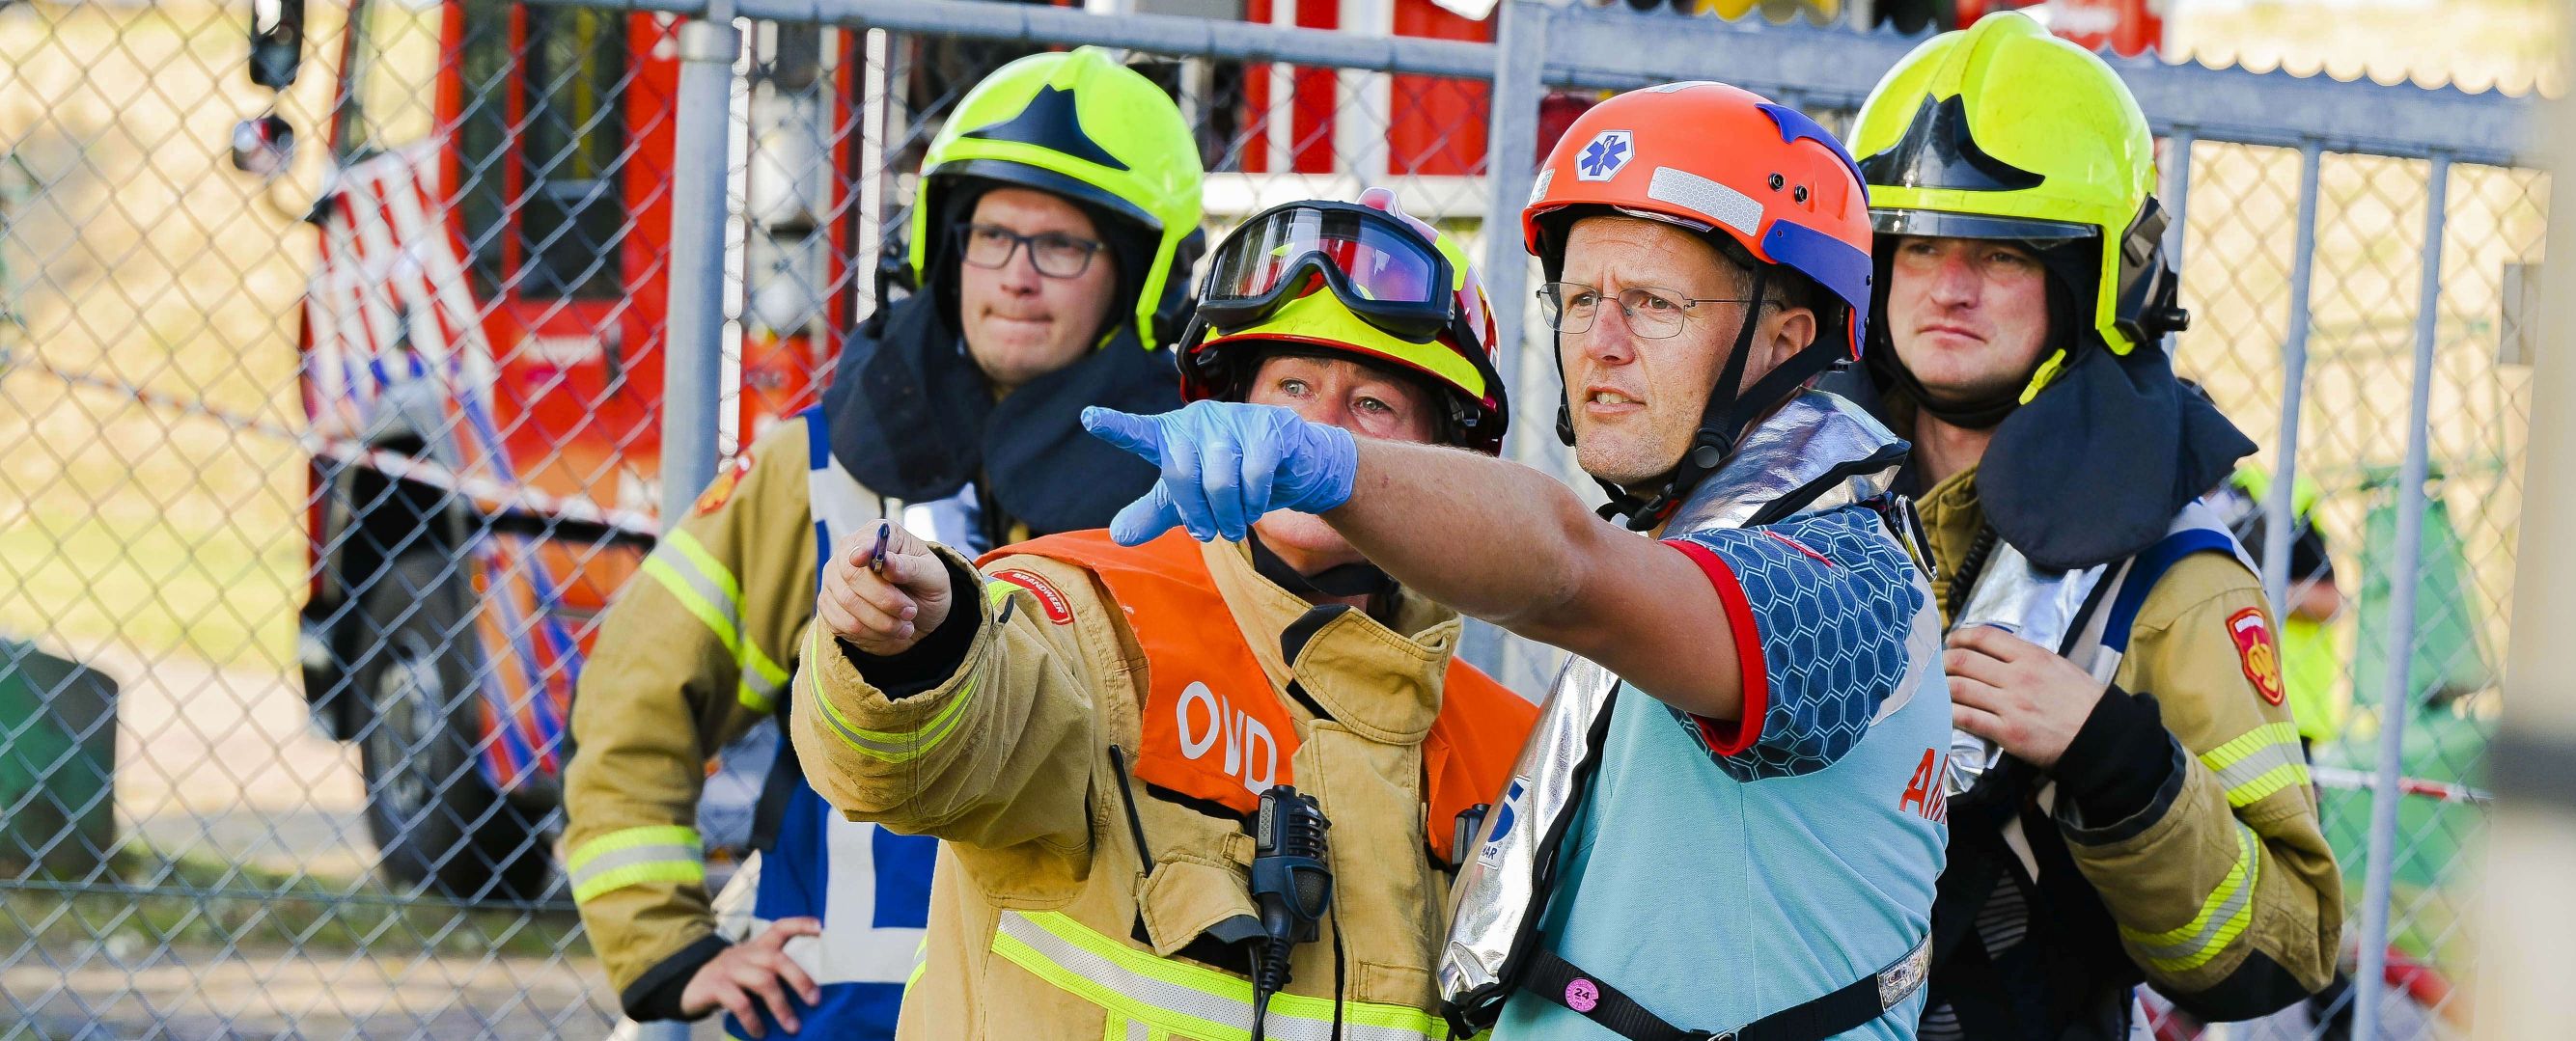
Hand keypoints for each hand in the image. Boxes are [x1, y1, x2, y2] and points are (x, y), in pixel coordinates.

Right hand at [679, 917, 822, 1035]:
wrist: (687, 987)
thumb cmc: (730, 981)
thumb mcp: (749, 971)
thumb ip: (771, 975)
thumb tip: (806, 997)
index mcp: (757, 947)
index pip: (780, 928)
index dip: (800, 924)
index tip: (820, 927)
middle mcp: (745, 953)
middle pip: (777, 959)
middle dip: (800, 979)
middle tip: (815, 1001)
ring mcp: (729, 968)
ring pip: (763, 982)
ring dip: (781, 1006)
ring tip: (793, 1027)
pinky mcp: (715, 985)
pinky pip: (740, 1003)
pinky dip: (753, 1020)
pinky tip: (760, 1033)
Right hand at [817, 521, 953, 655]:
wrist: (919, 615)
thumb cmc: (926, 587)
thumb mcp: (933, 576)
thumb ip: (910, 567)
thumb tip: (886, 561)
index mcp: (878, 533)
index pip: (862, 541)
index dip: (861, 551)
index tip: (860, 559)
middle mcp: (849, 551)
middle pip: (851, 575)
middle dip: (885, 599)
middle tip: (910, 612)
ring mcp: (834, 578)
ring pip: (848, 602)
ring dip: (882, 621)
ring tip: (906, 626)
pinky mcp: (829, 604)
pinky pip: (842, 623)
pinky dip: (870, 633)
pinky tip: (888, 632)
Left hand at [1082, 401, 1357, 544]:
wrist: (1291, 466)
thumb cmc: (1232, 477)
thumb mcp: (1188, 500)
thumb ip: (1154, 513)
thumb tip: (1119, 536)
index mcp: (1172, 435)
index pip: (1140, 432)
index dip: (1116, 426)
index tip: (1089, 418)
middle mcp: (1197, 420)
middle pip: (1180, 474)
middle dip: (1196, 514)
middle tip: (1209, 532)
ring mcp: (1233, 420)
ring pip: (1218, 481)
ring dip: (1229, 515)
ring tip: (1236, 523)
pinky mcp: (1267, 427)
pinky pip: (1253, 475)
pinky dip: (1254, 502)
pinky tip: (1257, 505)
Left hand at [1945, 625, 2105, 771]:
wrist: (2100, 735)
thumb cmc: (2081, 700)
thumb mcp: (2056, 665)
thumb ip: (2024, 657)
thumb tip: (1992, 652)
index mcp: (2031, 656)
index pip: (1983, 636)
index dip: (1959, 637)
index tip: (1951, 643)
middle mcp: (2017, 677)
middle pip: (1963, 661)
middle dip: (1943, 663)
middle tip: (1938, 668)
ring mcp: (2010, 705)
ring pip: (1960, 689)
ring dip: (1943, 688)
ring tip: (1938, 690)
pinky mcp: (2007, 732)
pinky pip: (1967, 719)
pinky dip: (1949, 714)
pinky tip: (1943, 713)